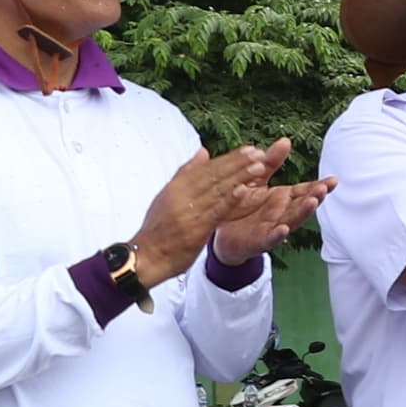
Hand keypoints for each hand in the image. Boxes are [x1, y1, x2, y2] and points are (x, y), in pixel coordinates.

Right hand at [127, 146, 264, 282]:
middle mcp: (181, 195)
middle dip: (238, 163)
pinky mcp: (195, 228)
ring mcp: (188, 211)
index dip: (229, 158)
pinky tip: (244, 190)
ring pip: (217, 190)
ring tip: (259, 166)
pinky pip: (215, 211)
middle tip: (259, 153)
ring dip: (239, 177)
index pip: (207, 168)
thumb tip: (203, 151)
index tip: (249, 149)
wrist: (146, 257)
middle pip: (214, 175)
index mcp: (176, 187)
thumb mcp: (167, 197)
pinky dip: (230, 200)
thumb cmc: (158, 229)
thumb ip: (186, 174)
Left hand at [210, 142, 334, 262]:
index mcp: (283, 198)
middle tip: (323, 189)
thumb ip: (271, 162)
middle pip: (302, 205)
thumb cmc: (241, 205)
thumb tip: (286, 140)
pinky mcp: (257, 241)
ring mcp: (272, 228)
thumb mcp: (256, 179)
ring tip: (311, 203)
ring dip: (302, 213)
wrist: (219, 231)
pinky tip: (283, 229)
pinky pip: (269, 238)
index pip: (305, 191)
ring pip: (291, 220)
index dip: (320, 186)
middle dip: (314, 197)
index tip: (334, 180)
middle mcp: (282, 213)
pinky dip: (277, 235)